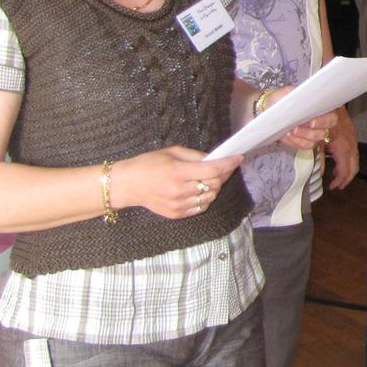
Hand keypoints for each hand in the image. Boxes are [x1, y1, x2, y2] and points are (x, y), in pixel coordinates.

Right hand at [114, 146, 241, 219]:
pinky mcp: (177, 214)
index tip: (239, 158)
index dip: (228, 164)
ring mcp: (178, 204)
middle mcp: (179, 190)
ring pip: (210, 197)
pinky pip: (201, 207)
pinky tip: (201, 189)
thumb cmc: (148, 164)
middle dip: (224, 174)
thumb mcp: (172, 152)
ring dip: (216, 186)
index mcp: (177, 172)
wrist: (127, 185)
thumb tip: (215, 159)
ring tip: (212, 178)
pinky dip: (206, 198)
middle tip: (226, 166)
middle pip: (214, 184)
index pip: (212, 169)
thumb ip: (195, 156)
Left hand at [323, 105, 359, 189]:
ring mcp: (353, 141)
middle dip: (346, 179)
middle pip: (353, 168)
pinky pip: (353, 153)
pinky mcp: (352, 137)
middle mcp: (351, 145)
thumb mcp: (317, 142)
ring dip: (347, 171)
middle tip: (337, 186)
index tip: (332, 187)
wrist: (332, 105)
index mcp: (343, 148)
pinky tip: (338, 162)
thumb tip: (320, 174)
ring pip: (355, 161)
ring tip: (336, 176)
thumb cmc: (321, 121)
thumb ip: (320, 159)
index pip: (345, 170)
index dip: (339, 181)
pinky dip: (347, 162)